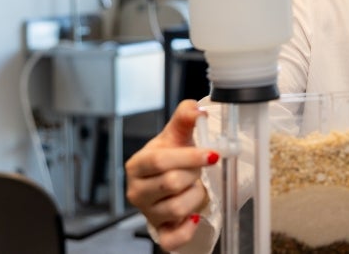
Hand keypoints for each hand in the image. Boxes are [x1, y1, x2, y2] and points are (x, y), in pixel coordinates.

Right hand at [125, 100, 218, 250]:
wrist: (170, 179)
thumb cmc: (171, 156)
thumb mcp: (177, 134)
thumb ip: (185, 116)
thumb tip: (197, 108)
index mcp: (138, 165)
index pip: (160, 161)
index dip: (188, 157)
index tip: (211, 154)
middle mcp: (137, 191)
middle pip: (170, 183)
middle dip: (194, 175)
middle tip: (200, 170)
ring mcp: (147, 213)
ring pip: (176, 208)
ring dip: (196, 196)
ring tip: (196, 187)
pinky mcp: (159, 231)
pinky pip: (171, 239)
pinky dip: (187, 229)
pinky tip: (195, 216)